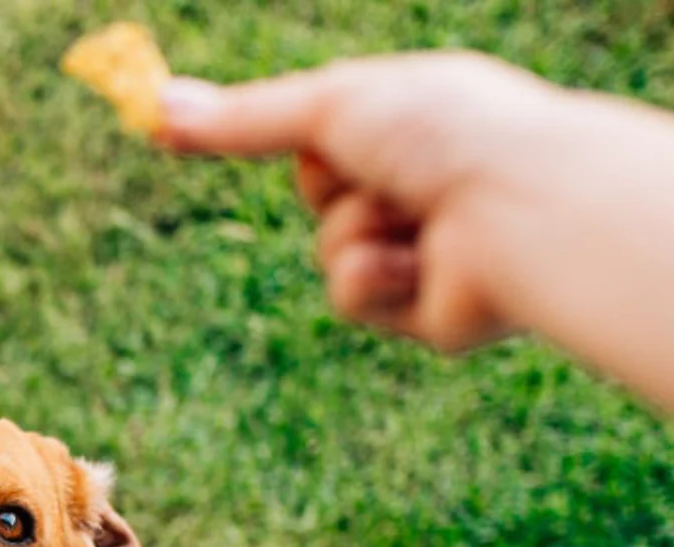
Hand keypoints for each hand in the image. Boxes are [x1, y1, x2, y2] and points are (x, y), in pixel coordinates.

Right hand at [155, 52, 599, 350]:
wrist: (521, 208)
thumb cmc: (444, 134)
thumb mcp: (328, 108)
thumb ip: (242, 119)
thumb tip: (152, 105)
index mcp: (421, 123)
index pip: (330, 136)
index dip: (306, 138)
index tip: (231, 134)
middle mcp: (430, 184)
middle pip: (323, 197)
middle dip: (332, 187)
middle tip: (375, 169)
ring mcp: (433, 250)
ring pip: (332, 252)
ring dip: (352, 233)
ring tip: (411, 218)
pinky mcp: (434, 315)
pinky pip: (357, 301)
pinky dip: (372, 280)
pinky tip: (418, 264)